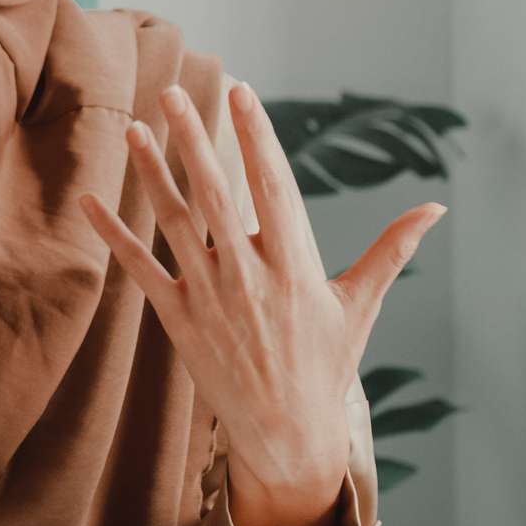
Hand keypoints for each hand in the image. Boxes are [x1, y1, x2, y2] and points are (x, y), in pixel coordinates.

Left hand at [78, 83, 444, 525]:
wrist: (286, 434)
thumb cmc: (327, 365)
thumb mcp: (360, 305)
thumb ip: (391, 250)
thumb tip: (435, 207)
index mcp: (296, 265)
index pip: (273, 186)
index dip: (256, 137)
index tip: (242, 93)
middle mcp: (249, 276)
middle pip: (215, 194)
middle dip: (193, 139)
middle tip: (173, 91)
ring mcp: (210, 298)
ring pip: (175, 223)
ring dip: (152, 174)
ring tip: (136, 129)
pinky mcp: (178, 320)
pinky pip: (140, 269)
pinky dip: (114, 235)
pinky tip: (90, 201)